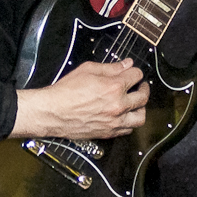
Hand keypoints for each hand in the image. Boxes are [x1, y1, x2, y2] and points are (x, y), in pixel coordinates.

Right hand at [11, 58, 149, 139]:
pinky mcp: (109, 132)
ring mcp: (115, 121)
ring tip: (137, 103)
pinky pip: (128, 130)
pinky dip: (130, 122)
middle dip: (144, 88)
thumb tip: (125, 64)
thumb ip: (110, 67)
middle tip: (141, 86)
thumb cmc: (65, 92)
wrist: (52, 112)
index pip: (136, 76)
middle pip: (143, 97)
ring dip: (141, 108)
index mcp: (114, 86)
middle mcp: (118, 105)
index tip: (134, 72)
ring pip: (140, 117)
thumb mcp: (87, 70)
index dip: (135, 72)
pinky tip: (126, 116)